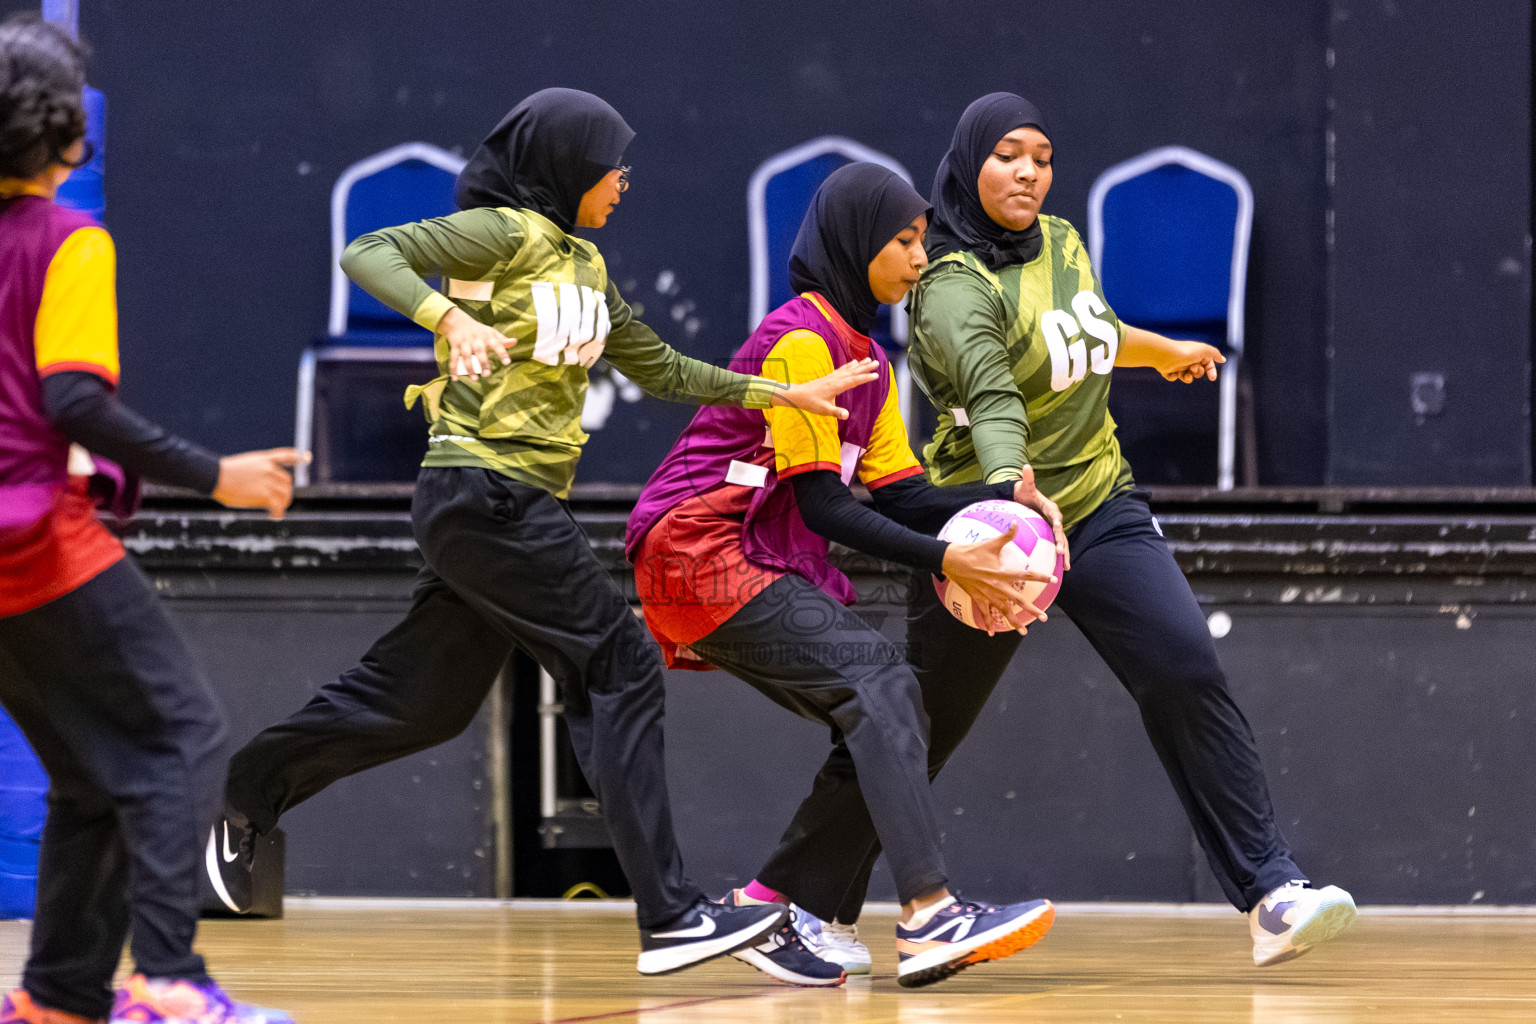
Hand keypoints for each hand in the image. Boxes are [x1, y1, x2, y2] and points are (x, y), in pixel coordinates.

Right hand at [213, 448, 307, 520]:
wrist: (214, 476)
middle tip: (280, 501)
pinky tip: (275, 516)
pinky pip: (278, 504)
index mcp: (263, 459)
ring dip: (283, 502)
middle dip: (284, 491)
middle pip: (287, 481)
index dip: (296, 457)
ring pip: (285, 493)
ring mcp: (268, 479)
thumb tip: (264, 490)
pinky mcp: (265, 492)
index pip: (284, 456)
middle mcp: (269, 468)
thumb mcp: (243, 467)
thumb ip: (256, 473)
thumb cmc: (222, 474)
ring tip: (277, 510)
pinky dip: (278, 512)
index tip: (304, 457)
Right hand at [440, 306, 513, 380]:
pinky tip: (455, 378)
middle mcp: (476, 339)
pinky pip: (453, 358)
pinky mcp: (455, 346)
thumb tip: (515, 342)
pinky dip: (453, 368)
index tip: (507, 363)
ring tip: (474, 379)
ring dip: (469, 368)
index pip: (497, 344)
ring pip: (466, 356)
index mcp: (488, 337)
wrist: (458, 322)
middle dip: (483, 363)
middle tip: (487, 375)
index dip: (502, 353)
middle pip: (480, 352)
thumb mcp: (491, 333)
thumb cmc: (479, 331)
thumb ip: (502, 340)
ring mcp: (465, 343)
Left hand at [770, 358, 878, 419]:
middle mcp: (835, 379)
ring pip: (849, 369)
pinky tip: (853, 362)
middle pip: (853, 372)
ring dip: (859, 364)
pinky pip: (842, 369)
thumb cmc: (811, 403)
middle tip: (877, 362)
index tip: (876, 375)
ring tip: (868, 359)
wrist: (798, 395)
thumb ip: (836, 412)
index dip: (865, 378)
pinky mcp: (829, 377)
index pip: (854, 381)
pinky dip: (849, 365)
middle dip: (866, 367)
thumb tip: (846, 415)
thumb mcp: (824, 410)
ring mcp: (832, 377)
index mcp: (836, 386)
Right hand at [942, 522, 1056, 635]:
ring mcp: (987, 594)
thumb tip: (1016, 522)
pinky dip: (988, 624)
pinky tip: (992, 633)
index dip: (1040, 577)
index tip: (1052, 580)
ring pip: (1003, 611)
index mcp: (1002, 573)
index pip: (1026, 575)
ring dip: (1013, 622)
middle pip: (1018, 600)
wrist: (951, 560)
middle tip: (1044, 617)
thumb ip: (1006, 535)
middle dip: (1032, 610)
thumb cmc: (972, 551)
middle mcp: (997, 586)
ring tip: (1024, 631)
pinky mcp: (977, 598)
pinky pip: (984, 613)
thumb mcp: (990, 543)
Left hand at [1012, 466, 1069, 570]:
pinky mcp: (1050, 534)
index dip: (1057, 519)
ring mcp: (1053, 527)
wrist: (1025, 499)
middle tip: (1062, 553)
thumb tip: (1026, 466)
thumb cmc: (1024, 492)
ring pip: (1062, 541)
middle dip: (1063, 542)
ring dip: (1065, 553)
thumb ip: (1027, 478)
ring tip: (1067, 567)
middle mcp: (1055, 518)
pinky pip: (1055, 545)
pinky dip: (1059, 556)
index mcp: (1050, 507)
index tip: (1058, 525)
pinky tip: (1060, 569)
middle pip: (1061, 531)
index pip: (1055, 513)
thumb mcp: (1025, 486)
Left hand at [1155, 340, 1224, 383]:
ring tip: (1183, 373)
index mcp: (1197, 354)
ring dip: (1188, 377)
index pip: (1208, 364)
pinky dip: (1175, 376)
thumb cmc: (1186, 352)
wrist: (1165, 355)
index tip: (1212, 378)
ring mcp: (1178, 365)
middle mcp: (1188, 359)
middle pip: (1199, 372)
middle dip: (1197, 372)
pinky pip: (1175, 378)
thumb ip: (1215, 354)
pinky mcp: (1169, 371)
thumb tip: (1223, 359)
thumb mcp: (1204, 350)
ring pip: (1188, 377)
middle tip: (1192, 368)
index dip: (1211, 371)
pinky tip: (1172, 372)